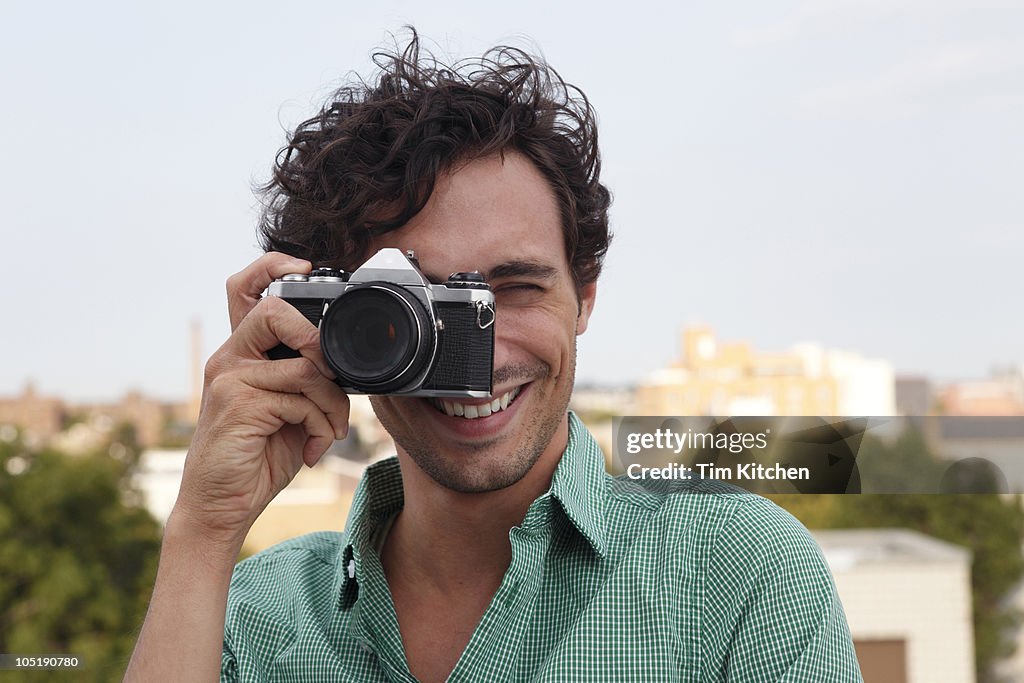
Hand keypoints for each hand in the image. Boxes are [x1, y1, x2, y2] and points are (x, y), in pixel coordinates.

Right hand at [173, 252, 350, 550]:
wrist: (223, 504)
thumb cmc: (259, 455)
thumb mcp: (289, 408)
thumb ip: (305, 377)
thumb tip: (341, 361)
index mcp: (242, 352)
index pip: (244, 289)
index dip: (272, 266)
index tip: (307, 266)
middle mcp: (229, 357)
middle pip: (274, 310)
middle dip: (317, 340)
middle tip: (333, 376)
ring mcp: (229, 377)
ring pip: (305, 365)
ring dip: (333, 403)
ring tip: (329, 429)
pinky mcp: (237, 402)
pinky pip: (300, 398)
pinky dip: (320, 424)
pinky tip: (313, 447)